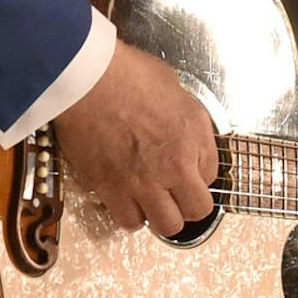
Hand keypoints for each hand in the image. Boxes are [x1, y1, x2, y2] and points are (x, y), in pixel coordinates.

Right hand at [51, 42, 216, 236]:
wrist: (86, 78)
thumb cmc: (127, 72)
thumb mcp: (174, 87)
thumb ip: (185, 117)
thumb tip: (181, 130)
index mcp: (193, 137)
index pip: (212, 174)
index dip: (198, 171)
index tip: (185, 165)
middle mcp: (173, 167)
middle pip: (197, 209)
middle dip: (188, 201)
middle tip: (174, 190)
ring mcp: (142, 182)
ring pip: (167, 224)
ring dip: (161, 213)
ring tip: (150, 199)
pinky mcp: (110, 189)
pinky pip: (129, 221)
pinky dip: (131, 215)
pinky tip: (126, 199)